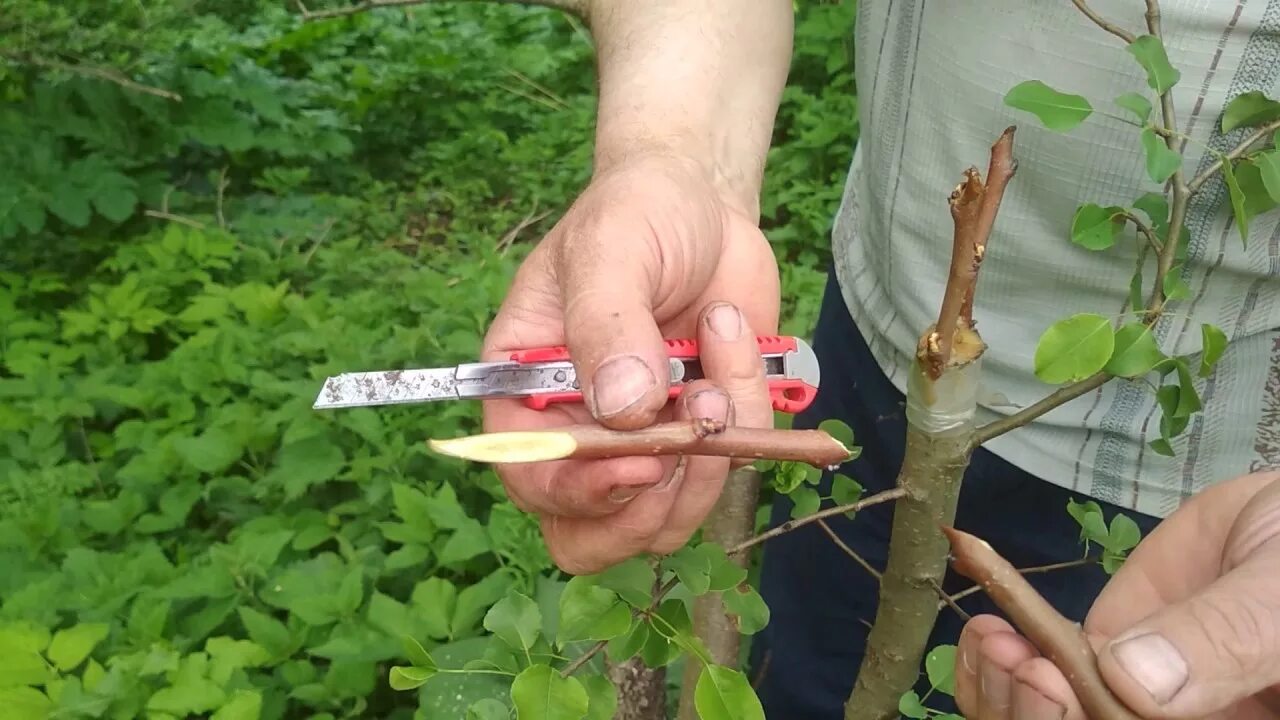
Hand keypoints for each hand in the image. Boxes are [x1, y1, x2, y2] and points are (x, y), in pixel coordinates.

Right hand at [481, 152, 779, 574]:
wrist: (703, 202)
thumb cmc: (636, 214)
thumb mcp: (610, 250)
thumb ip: (606, 326)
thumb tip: (623, 411)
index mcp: (525, 395)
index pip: (532, 480)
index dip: (580, 492)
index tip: (640, 463)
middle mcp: (578, 432)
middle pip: (590, 537)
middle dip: (648, 509)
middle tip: (688, 446)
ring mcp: (645, 442)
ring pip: (669, 518)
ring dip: (710, 452)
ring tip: (714, 359)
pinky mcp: (705, 437)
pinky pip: (733, 463)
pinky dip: (747, 403)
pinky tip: (730, 332)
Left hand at [955, 470, 1279, 719]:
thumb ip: (1228, 636)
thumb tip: (1133, 680)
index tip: (1049, 679)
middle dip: (1032, 715)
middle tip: (1014, 658)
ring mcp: (1133, 699)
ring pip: (1051, 718)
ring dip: (1003, 692)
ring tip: (991, 637)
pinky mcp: (1103, 659)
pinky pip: (1043, 676)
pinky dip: (998, 662)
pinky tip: (984, 630)